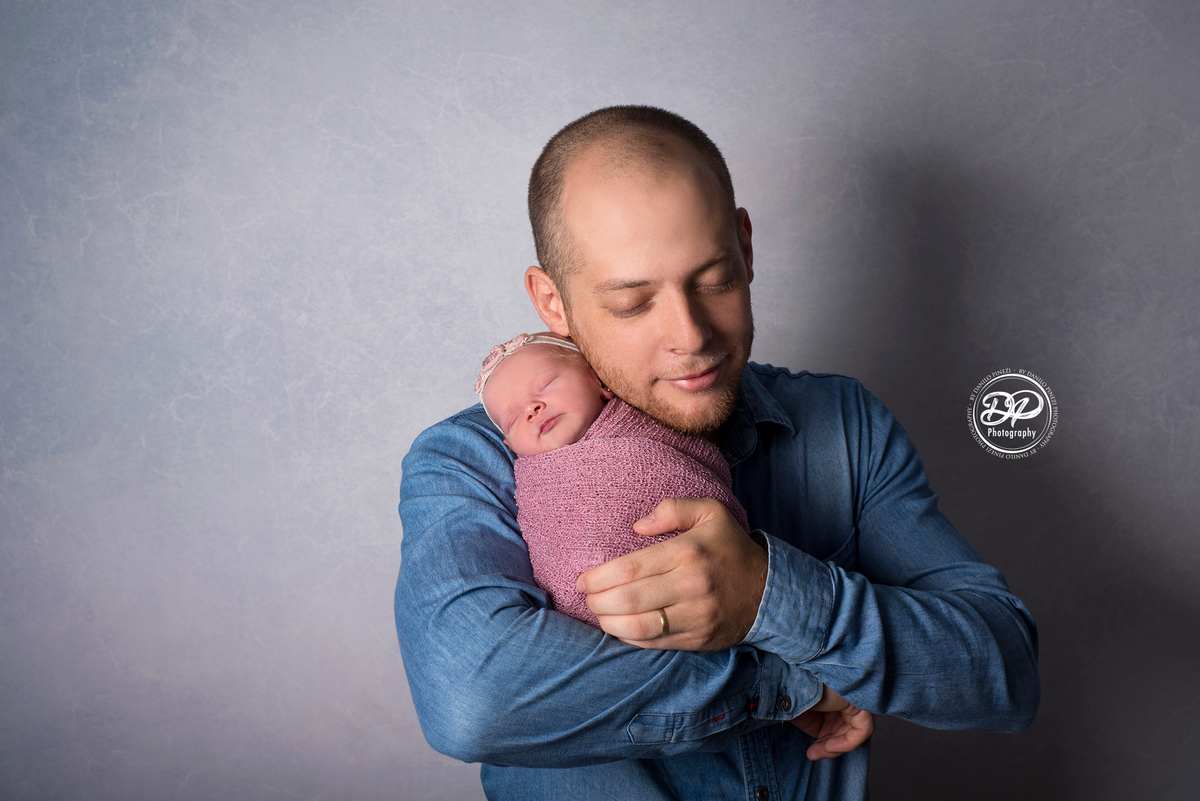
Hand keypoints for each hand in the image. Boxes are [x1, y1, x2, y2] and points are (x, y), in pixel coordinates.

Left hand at [575, 497, 767, 650]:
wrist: (769, 591)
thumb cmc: (730, 548)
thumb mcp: (711, 512)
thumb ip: (673, 508)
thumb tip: (637, 526)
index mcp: (688, 552)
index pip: (630, 568)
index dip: (598, 577)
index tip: (583, 579)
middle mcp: (691, 586)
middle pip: (629, 600)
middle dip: (598, 601)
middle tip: (586, 596)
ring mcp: (696, 616)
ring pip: (639, 627)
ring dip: (609, 623)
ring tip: (599, 612)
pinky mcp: (697, 639)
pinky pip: (654, 643)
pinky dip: (629, 638)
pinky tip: (619, 627)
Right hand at [790, 685, 874, 760]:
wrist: (792, 678)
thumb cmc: (795, 691)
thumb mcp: (804, 715)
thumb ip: (816, 729)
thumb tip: (821, 745)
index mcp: (832, 696)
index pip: (836, 724)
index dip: (824, 741)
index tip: (811, 753)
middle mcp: (846, 697)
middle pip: (843, 729)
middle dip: (828, 745)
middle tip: (813, 754)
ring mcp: (855, 698)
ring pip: (853, 732)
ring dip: (834, 747)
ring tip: (817, 752)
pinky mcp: (861, 702)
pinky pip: (862, 730)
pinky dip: (847, 743)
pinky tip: (830, 747)